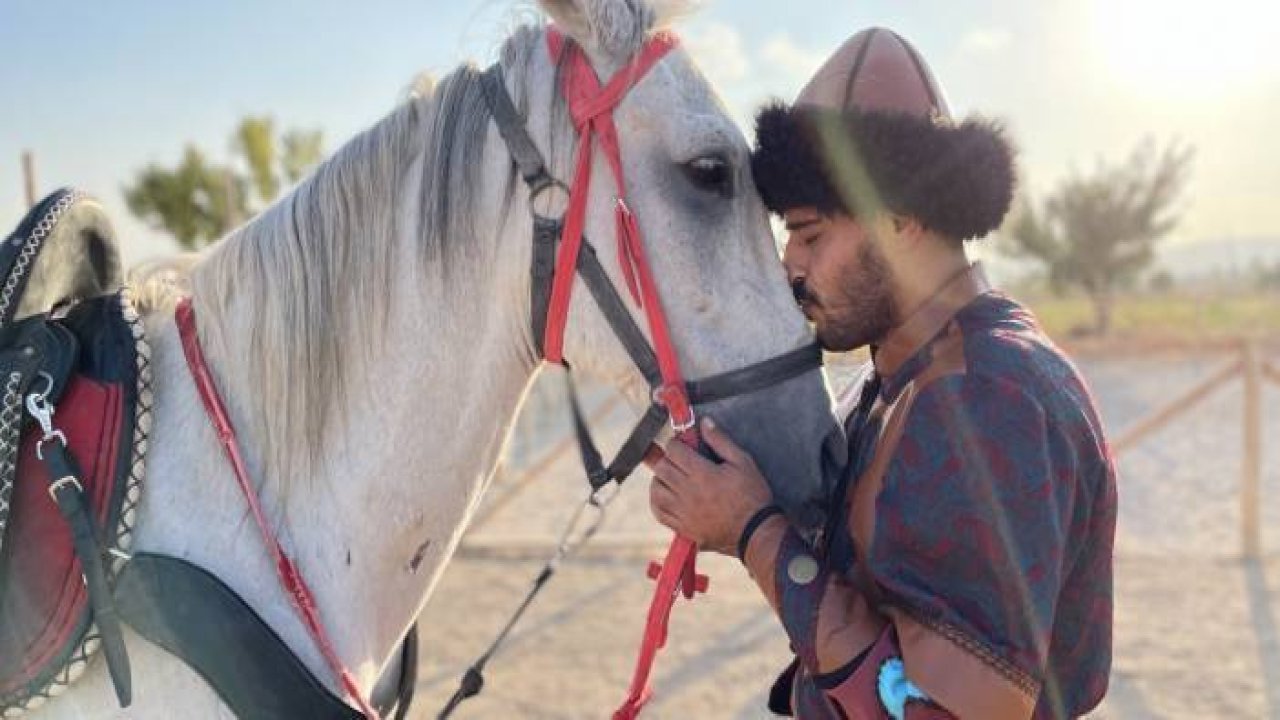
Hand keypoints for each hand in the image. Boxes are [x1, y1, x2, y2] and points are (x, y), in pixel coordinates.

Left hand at [645, 417, 774, 554]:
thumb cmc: (752, 496)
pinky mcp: (683, 527)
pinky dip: (658, 502)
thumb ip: (720, 440)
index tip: (683, 444)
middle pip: (661, 468)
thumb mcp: (742, 462)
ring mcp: (683, 511)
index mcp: (702, 473)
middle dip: (668, 459)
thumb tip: (704, 423)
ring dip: (660, 479)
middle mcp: (688, 492)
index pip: (673, 450)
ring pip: (656, 490)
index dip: (677, 443)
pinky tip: (667, 496)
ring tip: (672, 477)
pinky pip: (659, 513)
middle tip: (680, 460)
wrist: (755, 531)